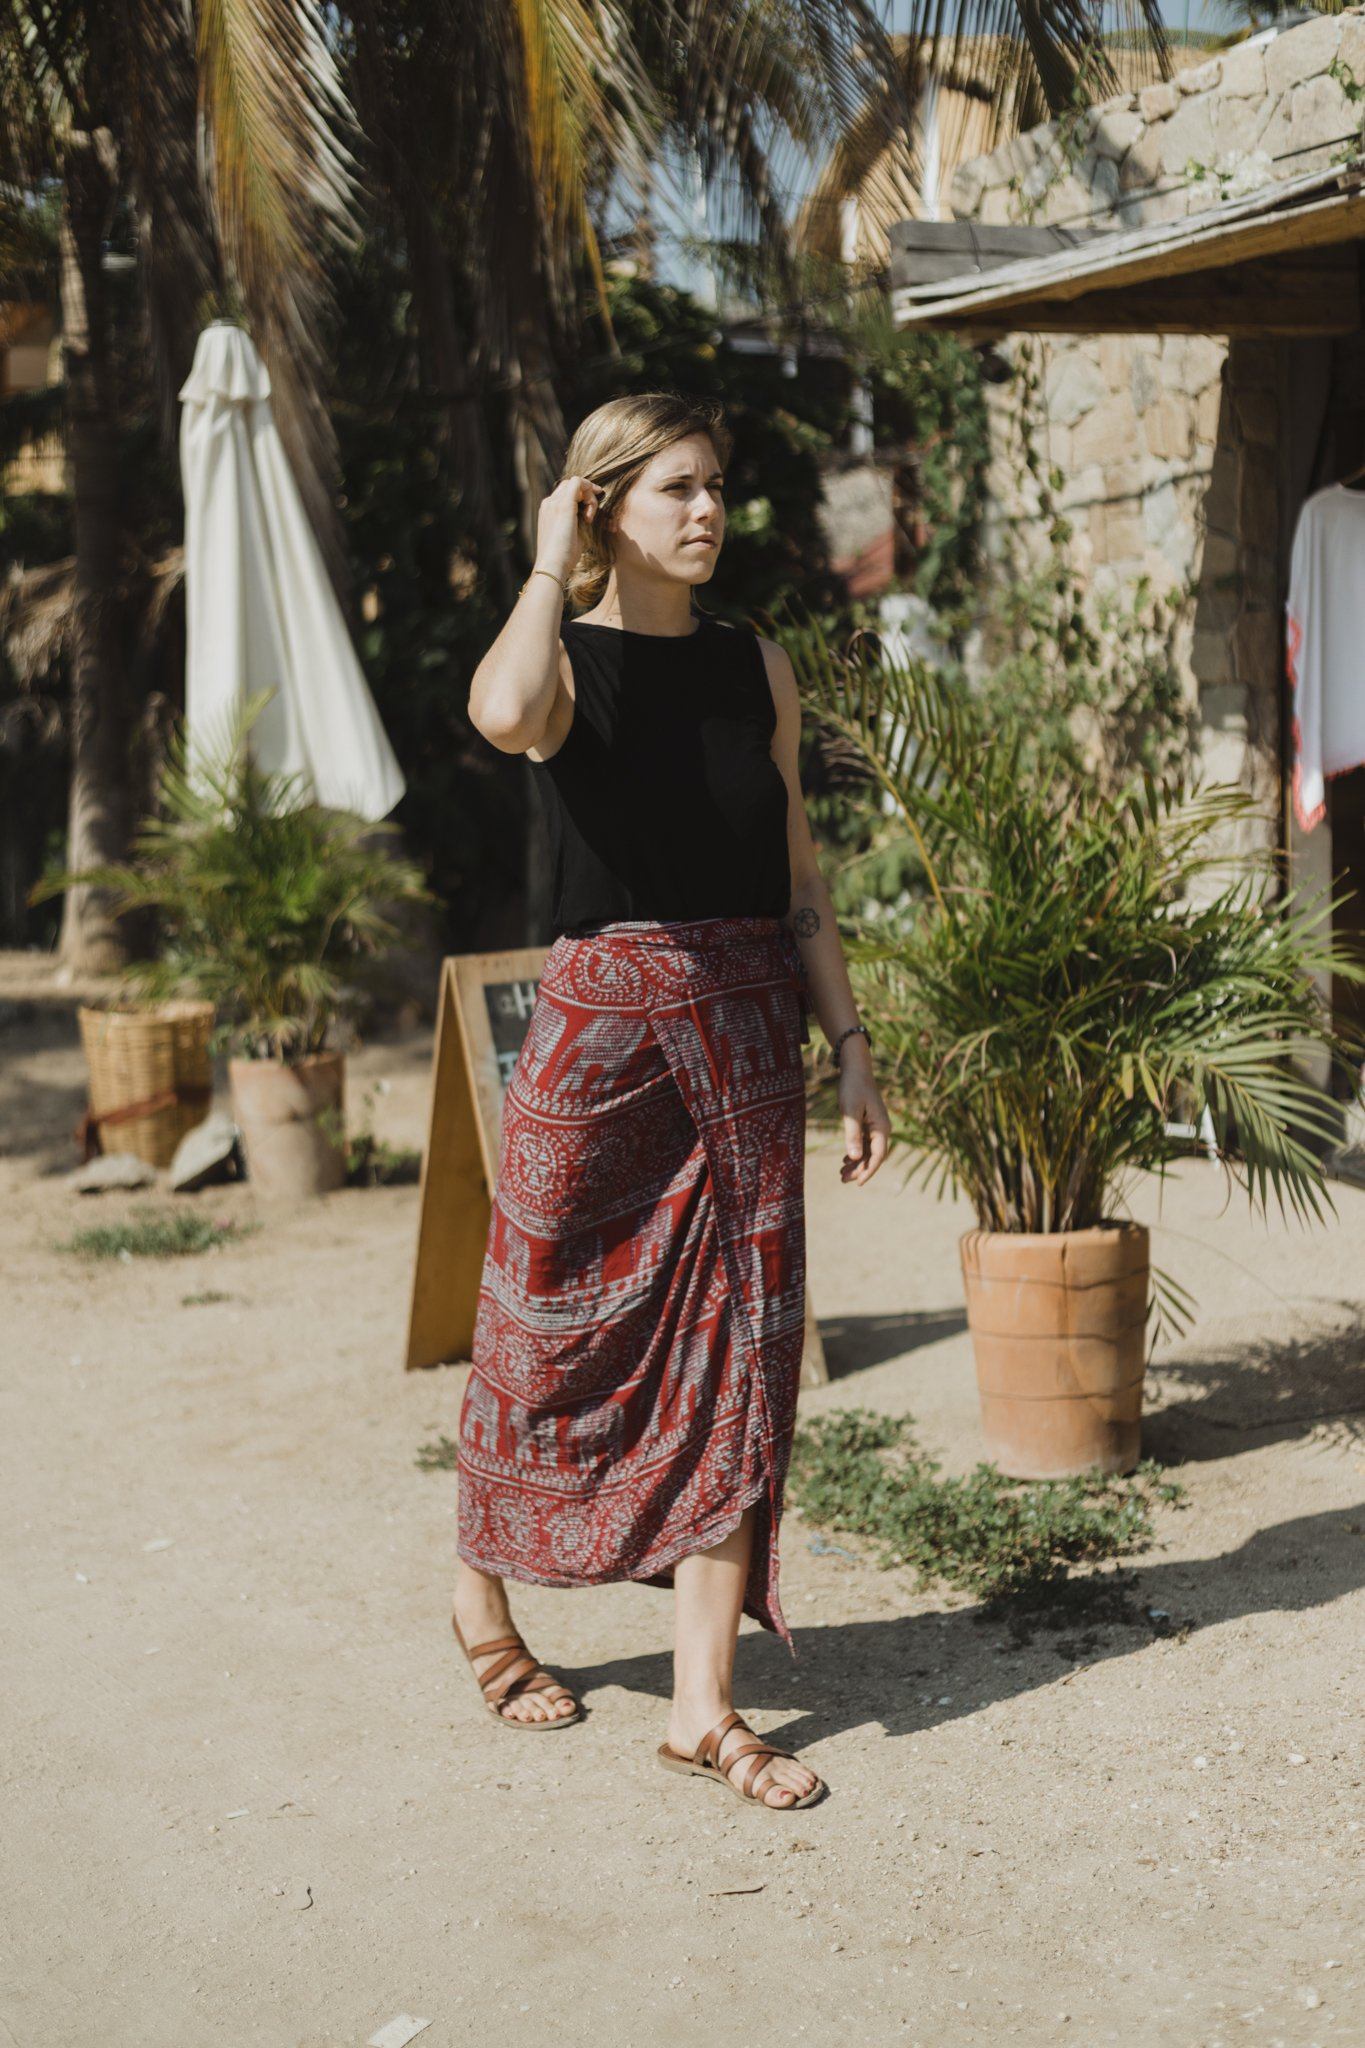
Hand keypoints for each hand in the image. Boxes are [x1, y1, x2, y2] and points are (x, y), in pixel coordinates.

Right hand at [534, 474, 602, 581]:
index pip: (565, 491)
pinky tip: (590, 515)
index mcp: (548, 510)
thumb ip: (579, 522)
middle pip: (570, 484)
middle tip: (592, 514)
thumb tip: (591, 517)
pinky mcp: (563, 505)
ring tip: (590, 519)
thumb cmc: (563, 557)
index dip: (581, 496)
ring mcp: (554, 503)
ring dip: (589, 497)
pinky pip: (578, 483)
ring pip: (575, 483)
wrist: (552, 565)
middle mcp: (549, 503)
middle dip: (586, 494)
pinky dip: (590, 494)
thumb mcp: (572, 535)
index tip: (591, 510)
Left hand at [837, 1054, 890, 1185]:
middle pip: (874, 1156)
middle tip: (842, 1180)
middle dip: (860, 1170)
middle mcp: (882, 1129)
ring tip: (841, 1175)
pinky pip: (866, 1143)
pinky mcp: (870, 1123)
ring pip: (869, 1151)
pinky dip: (857, 1153)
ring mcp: (877, 1126)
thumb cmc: (853, 1088)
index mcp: (881, 1127)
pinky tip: (845, 1161)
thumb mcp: (850, 1112)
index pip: (878, 1156)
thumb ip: (853, 1135)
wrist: (856, 1069)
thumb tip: (855, 1158)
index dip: (869, 1171)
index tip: (858, 1183)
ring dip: (857, 1163)